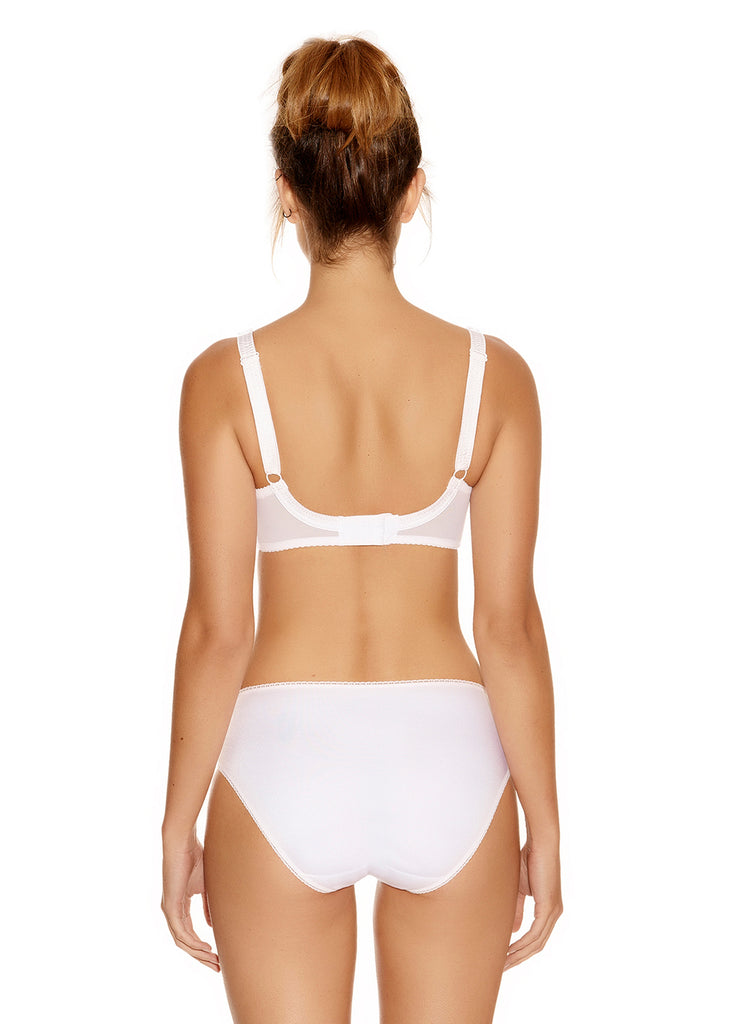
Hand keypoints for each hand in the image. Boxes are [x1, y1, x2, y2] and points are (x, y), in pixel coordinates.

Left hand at [161, 834, 219, 971]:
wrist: (182, 842)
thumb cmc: (195, 858)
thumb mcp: (205, 886)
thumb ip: (207, 906)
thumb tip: (211, 924)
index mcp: (178, 906)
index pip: (188, 934)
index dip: (202, 947)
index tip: (217, 956)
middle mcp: (171, 911)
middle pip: (184, 942)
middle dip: (201, 957)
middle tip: (217, 967)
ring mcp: (169, 910)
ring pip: (181, 941)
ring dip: (198, 954)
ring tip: (214, 961)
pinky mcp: (170, 906)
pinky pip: (180, 932)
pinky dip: (193, 942)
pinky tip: (205, 948)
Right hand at [504, 840, 562, 969]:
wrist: (539, 843)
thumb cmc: (528, 859)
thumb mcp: (519, 889)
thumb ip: (517, 910)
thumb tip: (513, 931)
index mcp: (549, 909)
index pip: (535, 938)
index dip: (521, 950)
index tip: (505, 959)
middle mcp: (554, 914)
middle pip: (537, 946)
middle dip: (518, 958)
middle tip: (501, 969)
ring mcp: (554, 912)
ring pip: (536, 943)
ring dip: (518, 955)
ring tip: (502, 964)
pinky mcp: (549, 908)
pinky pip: (535, 934)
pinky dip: (522, 944)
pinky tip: (509, 950)